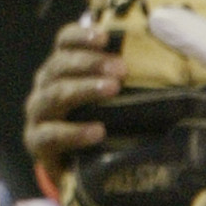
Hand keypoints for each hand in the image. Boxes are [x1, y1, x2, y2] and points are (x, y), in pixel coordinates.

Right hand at [23, 16, 122, 185]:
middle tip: (121, 69)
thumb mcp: (112, 97)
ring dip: (84, 89)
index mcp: (61, 67)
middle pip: (59, 65)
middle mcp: (45, 84)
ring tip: (112, 89)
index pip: (65, 42)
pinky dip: (74, 131)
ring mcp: (38, 113)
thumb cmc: (103, 122)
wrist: (79, 169)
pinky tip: (98, 131)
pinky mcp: (37, 142)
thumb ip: (125, 75)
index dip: (81, 36)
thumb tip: (168, 46)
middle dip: (90, 63)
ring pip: (55, 94)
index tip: (105, 38)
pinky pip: (50, 134)